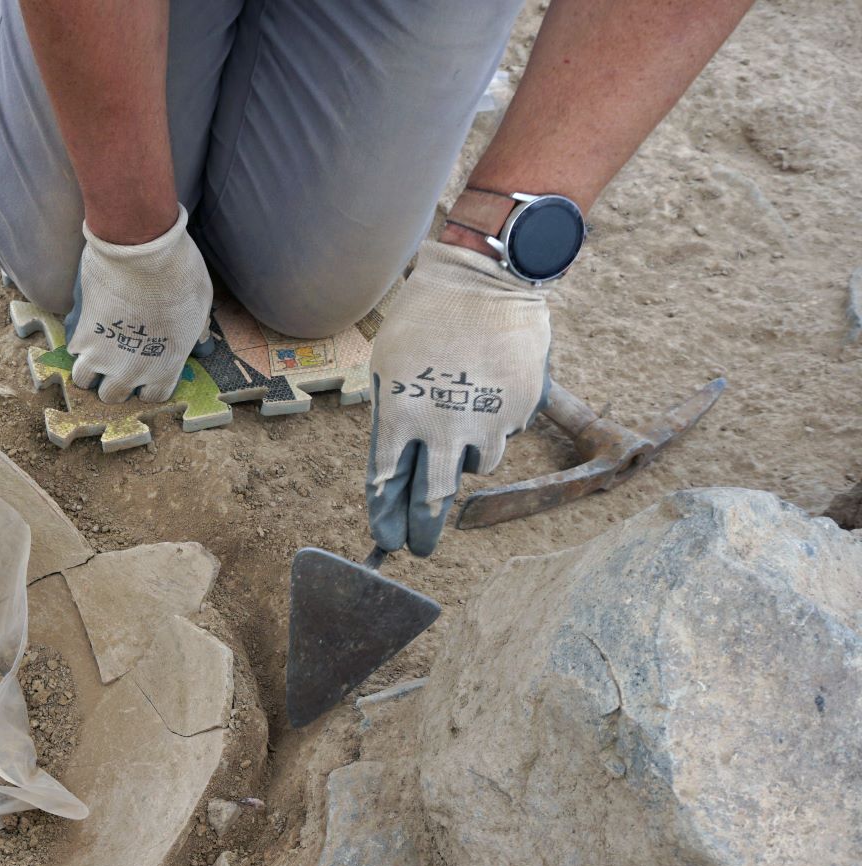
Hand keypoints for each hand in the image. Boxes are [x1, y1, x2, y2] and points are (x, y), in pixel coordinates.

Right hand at [66, 204, 212, 403]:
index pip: (153, 396)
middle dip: (115, 382)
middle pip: (113, 395)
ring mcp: (103, 355)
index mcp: (165, 367)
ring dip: (89, 370)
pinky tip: (86, 328)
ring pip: (84, 381)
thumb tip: (197, 340)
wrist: (144, 250)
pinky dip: (78, 343)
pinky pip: (73, 350)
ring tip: (95, 351)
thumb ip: (194, 330)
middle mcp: (132, 370)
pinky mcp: (81, 334)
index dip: (148, 384)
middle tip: (117, 361)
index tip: (146, 370)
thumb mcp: (201, 305)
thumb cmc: (180, 274)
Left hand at [367, 241, 550, 556]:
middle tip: (419, 549)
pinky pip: (502, 435)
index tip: (386, 540)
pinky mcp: (518, 410)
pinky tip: (487, 395)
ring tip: (461, 425)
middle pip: (429, 500)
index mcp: (397, 413)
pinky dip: (493, 428)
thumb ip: (392, 417)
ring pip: (474, 468)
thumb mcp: (389, 365)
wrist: (484, 279)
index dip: (385, 517)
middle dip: (422, 532)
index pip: (385, 483)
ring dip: (463, 460)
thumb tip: (397, 468)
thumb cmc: (424, 318)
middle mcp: (439, 426)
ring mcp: (483, 420)